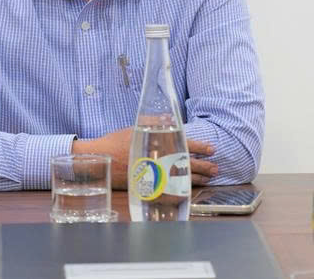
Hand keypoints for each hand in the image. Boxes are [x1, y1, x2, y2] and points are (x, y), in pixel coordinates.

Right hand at [72, 127, 217, 188]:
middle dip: (203, 166)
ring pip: (181, 179)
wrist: (98, 159)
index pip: (185, 146)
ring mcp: (153, 176)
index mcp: (157, 145)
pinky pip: (169, 192)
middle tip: (215, 168)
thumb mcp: (136, 128)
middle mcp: (158, 162)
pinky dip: (181, 191)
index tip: (211, 150)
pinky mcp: (147, 188)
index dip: (200, 148)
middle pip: (187, 165)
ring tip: (208, 178)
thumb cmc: (116, 142)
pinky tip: (189, 191)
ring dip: (196, 179)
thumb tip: (170, 120)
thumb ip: (154, 122)